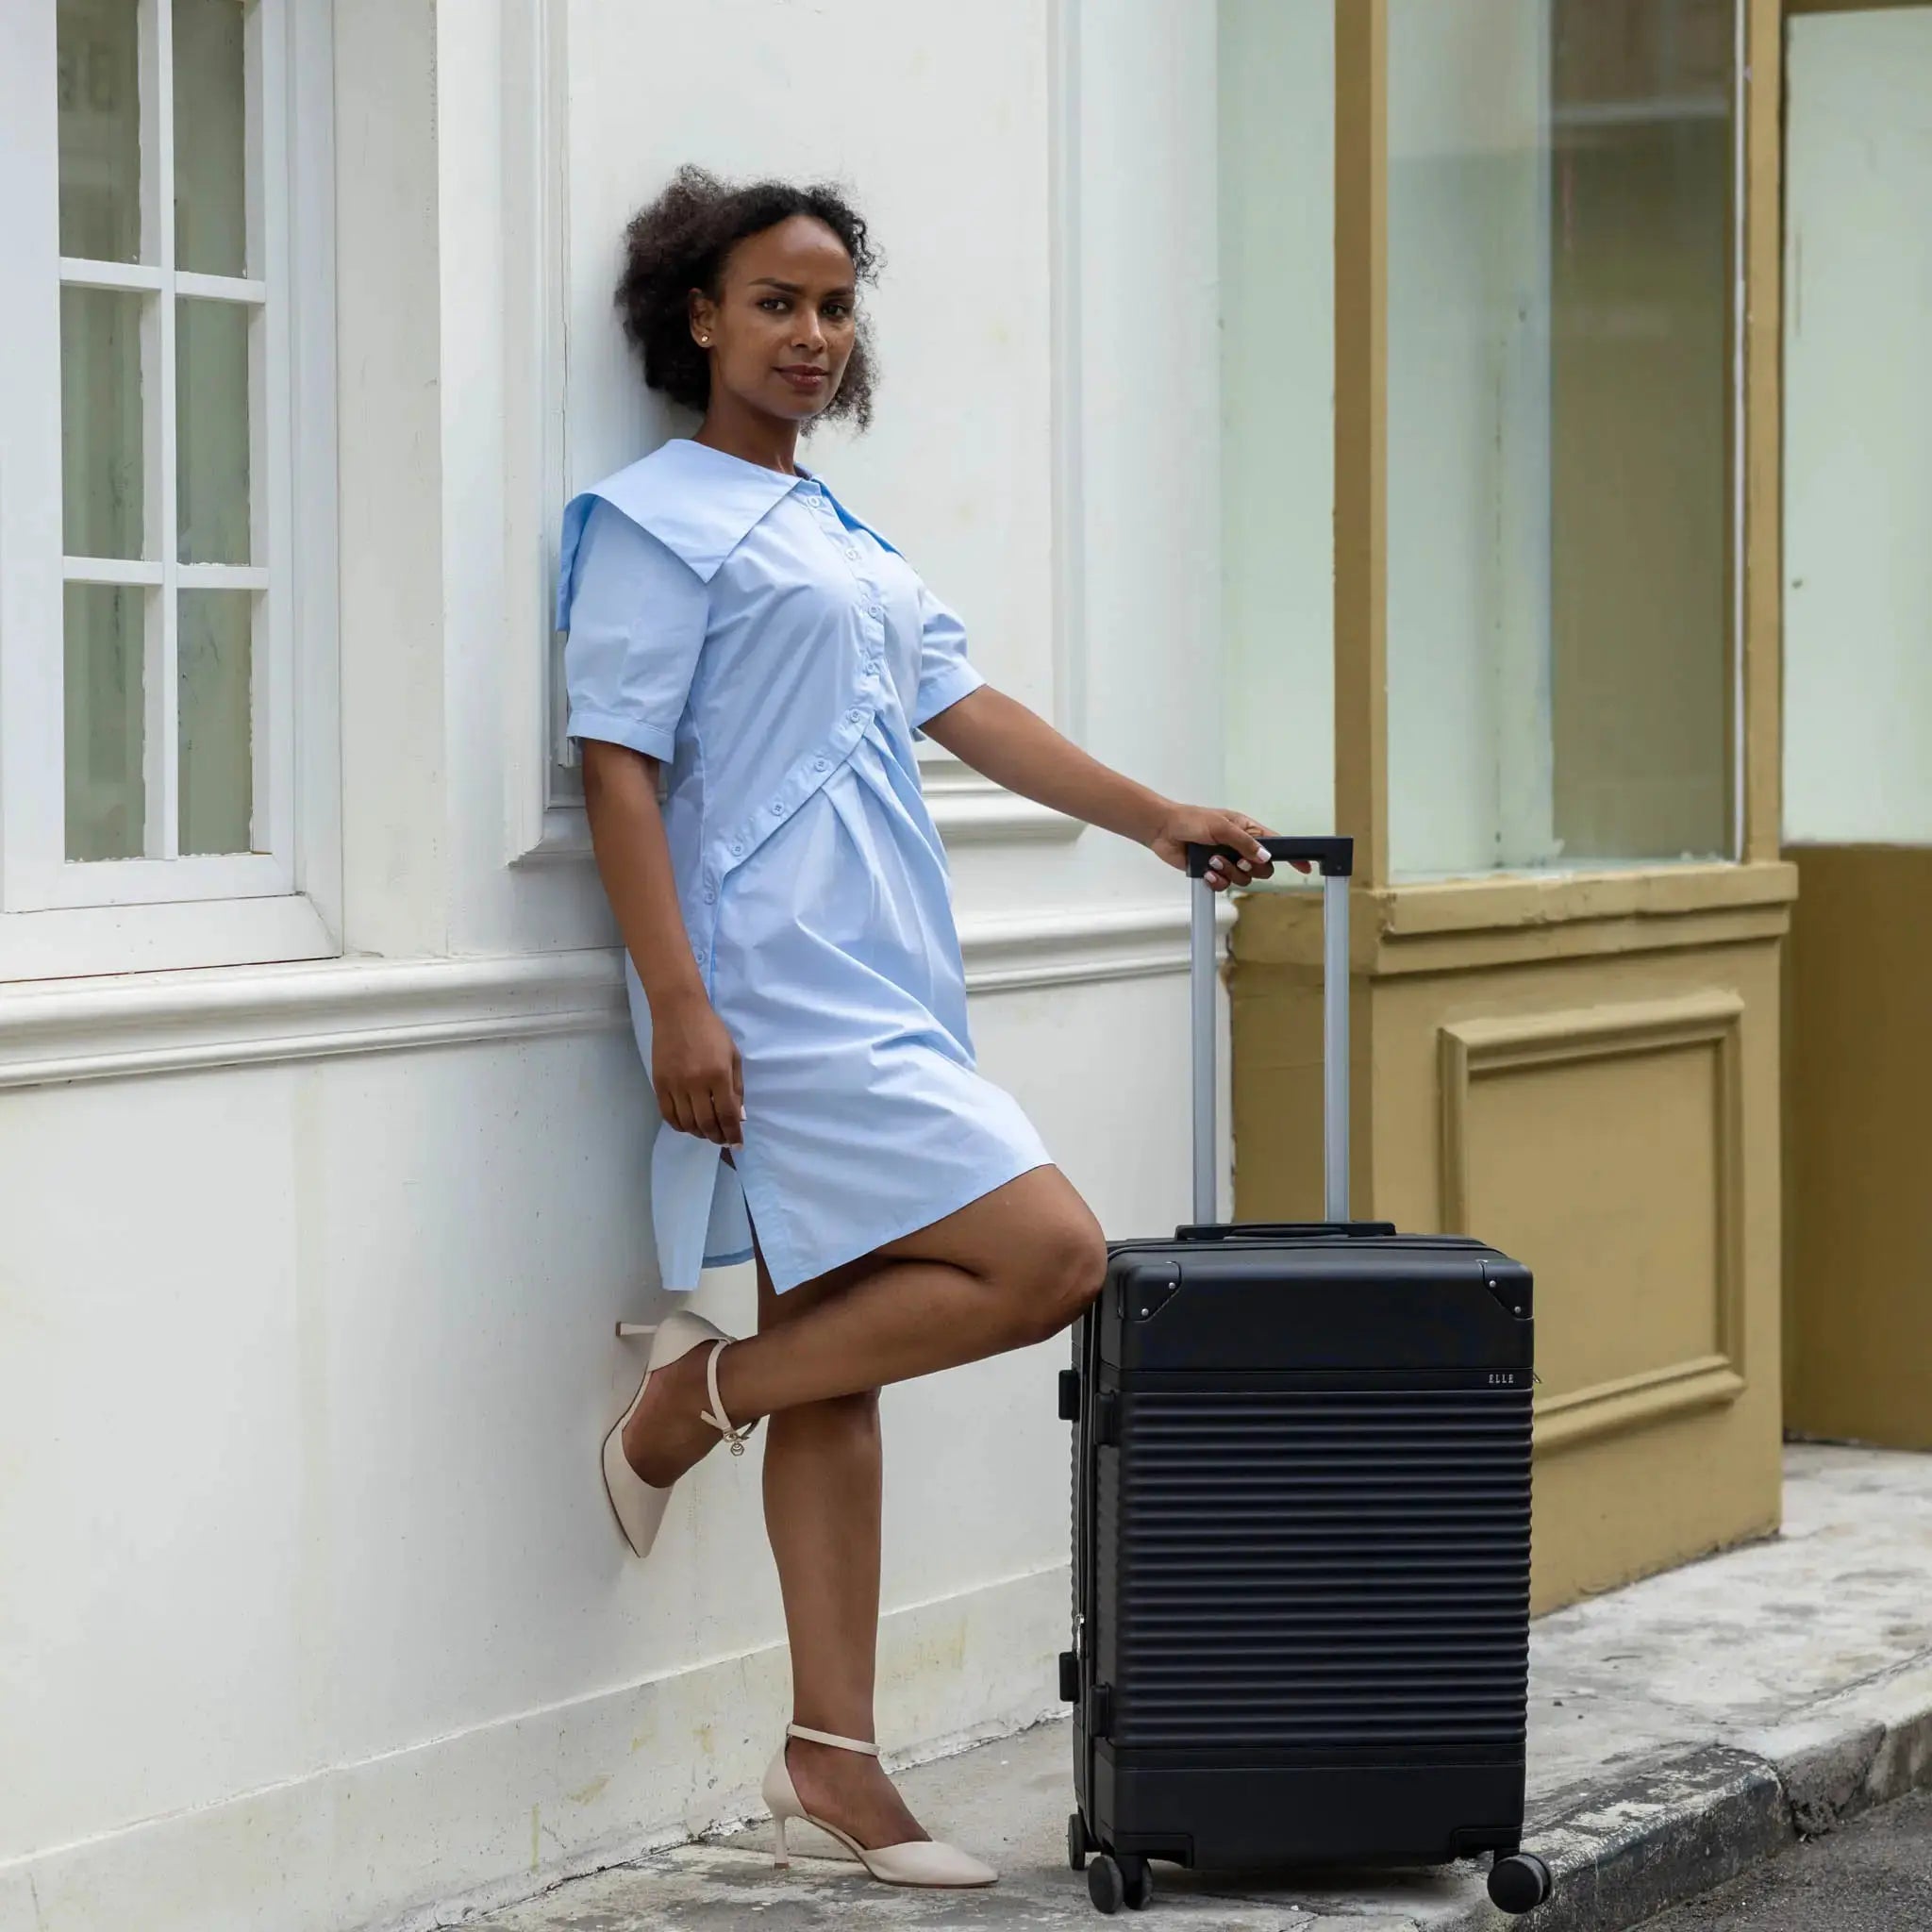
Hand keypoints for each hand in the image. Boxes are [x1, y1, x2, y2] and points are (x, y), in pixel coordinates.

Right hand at [651, 991, 743, 1145]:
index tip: (737, 1143)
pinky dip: (679, 1125)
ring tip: (707, 1132)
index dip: (733, 1133)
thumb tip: (738, 1116)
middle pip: (706, 1123)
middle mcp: (696, 1083)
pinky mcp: (659, 1084)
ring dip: (699, 1133)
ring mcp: (675, 1085)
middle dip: (717, 1137)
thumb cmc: (711, 1031)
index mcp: (718, 1075)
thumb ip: (737, 1087)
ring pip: (687, 1123)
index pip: (727, 1114)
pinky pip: (668, 1115)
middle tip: (722, 1139)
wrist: (679, 1012)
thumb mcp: (733, 1056)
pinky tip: (688, 1125)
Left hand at [1147, 805, 1309, 891]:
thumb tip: (1266, 858)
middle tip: (1235, 858)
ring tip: (1212, 860)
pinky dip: (1216, 881)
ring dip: (1228, 872)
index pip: (1277, 845)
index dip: (1291, 856)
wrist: (1164, 830)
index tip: (1305, 867)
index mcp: (1248, 830)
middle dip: (1250, 868)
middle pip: (1262, 869)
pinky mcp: (1213, 873)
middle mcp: (1240, 847)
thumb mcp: (1222, 827)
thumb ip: (1245, 842)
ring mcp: (1227, 861)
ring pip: (1243, 880)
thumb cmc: (1191, 820)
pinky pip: (1224, 886)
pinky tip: (1207, 871)